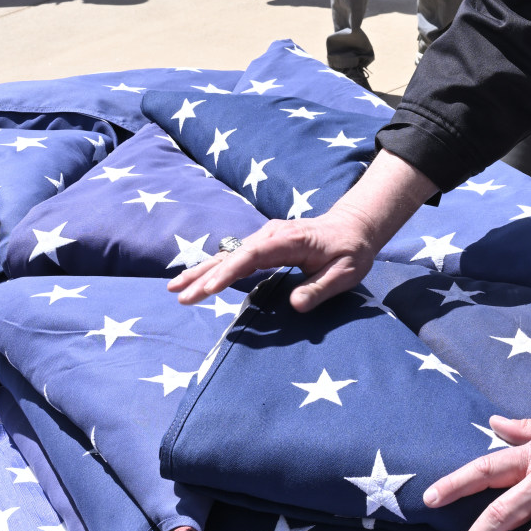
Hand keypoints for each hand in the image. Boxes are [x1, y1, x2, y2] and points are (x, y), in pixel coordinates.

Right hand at [170, 210, 384, 312]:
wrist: (355, 226)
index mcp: (288, 240)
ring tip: (175, 289)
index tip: (208, 290)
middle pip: (231, 256)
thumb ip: (319, 289)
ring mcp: (266, 238)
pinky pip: (234, 257)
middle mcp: (271, 235)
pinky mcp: (264, 244)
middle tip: (180, 296)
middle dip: (203, 276)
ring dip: (201, 272)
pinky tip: (197, 279)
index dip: (228, 273)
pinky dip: (213, 268)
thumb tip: (295, 305)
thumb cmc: (351, 251)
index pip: (251, 257)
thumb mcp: (345, 273)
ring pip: (227, 255)